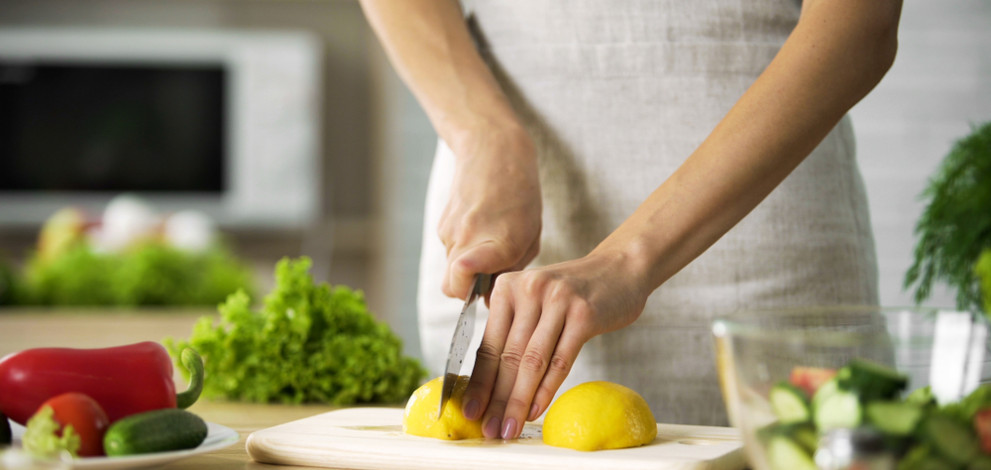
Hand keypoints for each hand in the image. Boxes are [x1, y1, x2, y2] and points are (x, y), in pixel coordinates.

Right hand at [439, 127, 541, 298]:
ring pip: (450, 269)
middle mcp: (468, 238)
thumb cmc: (521, 195)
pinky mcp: (442, 224)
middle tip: (488, 277)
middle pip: (451, 287)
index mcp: (498, 243)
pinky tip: (479, 229)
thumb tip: (488, 299)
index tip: (482, 293)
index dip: (468, 294)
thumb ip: (511, 269)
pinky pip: (450, 250)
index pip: (462, 279)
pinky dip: (462, 249)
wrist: (494, 151)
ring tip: (488, 244)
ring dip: (466, 268)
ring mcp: (451, 231)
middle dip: (465, 291)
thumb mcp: (530, 236)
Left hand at [459, 248, 652, 438]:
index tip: (470, 411)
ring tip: (509, 428)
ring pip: (531, 362)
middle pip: (507, 357)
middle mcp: (529, 290)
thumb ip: (513, 328)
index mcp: (507, 288)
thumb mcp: (535, 299)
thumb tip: (490, 382)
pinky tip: (535, 410)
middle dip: (496, 400)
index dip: (478, 383)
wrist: (620, 267)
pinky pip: (560, 360)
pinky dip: (546, 390)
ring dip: (517, 401)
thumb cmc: (574, 291)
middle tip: (489, 430)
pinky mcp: (584, 314)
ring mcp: (557, 301)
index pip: (489, 345)